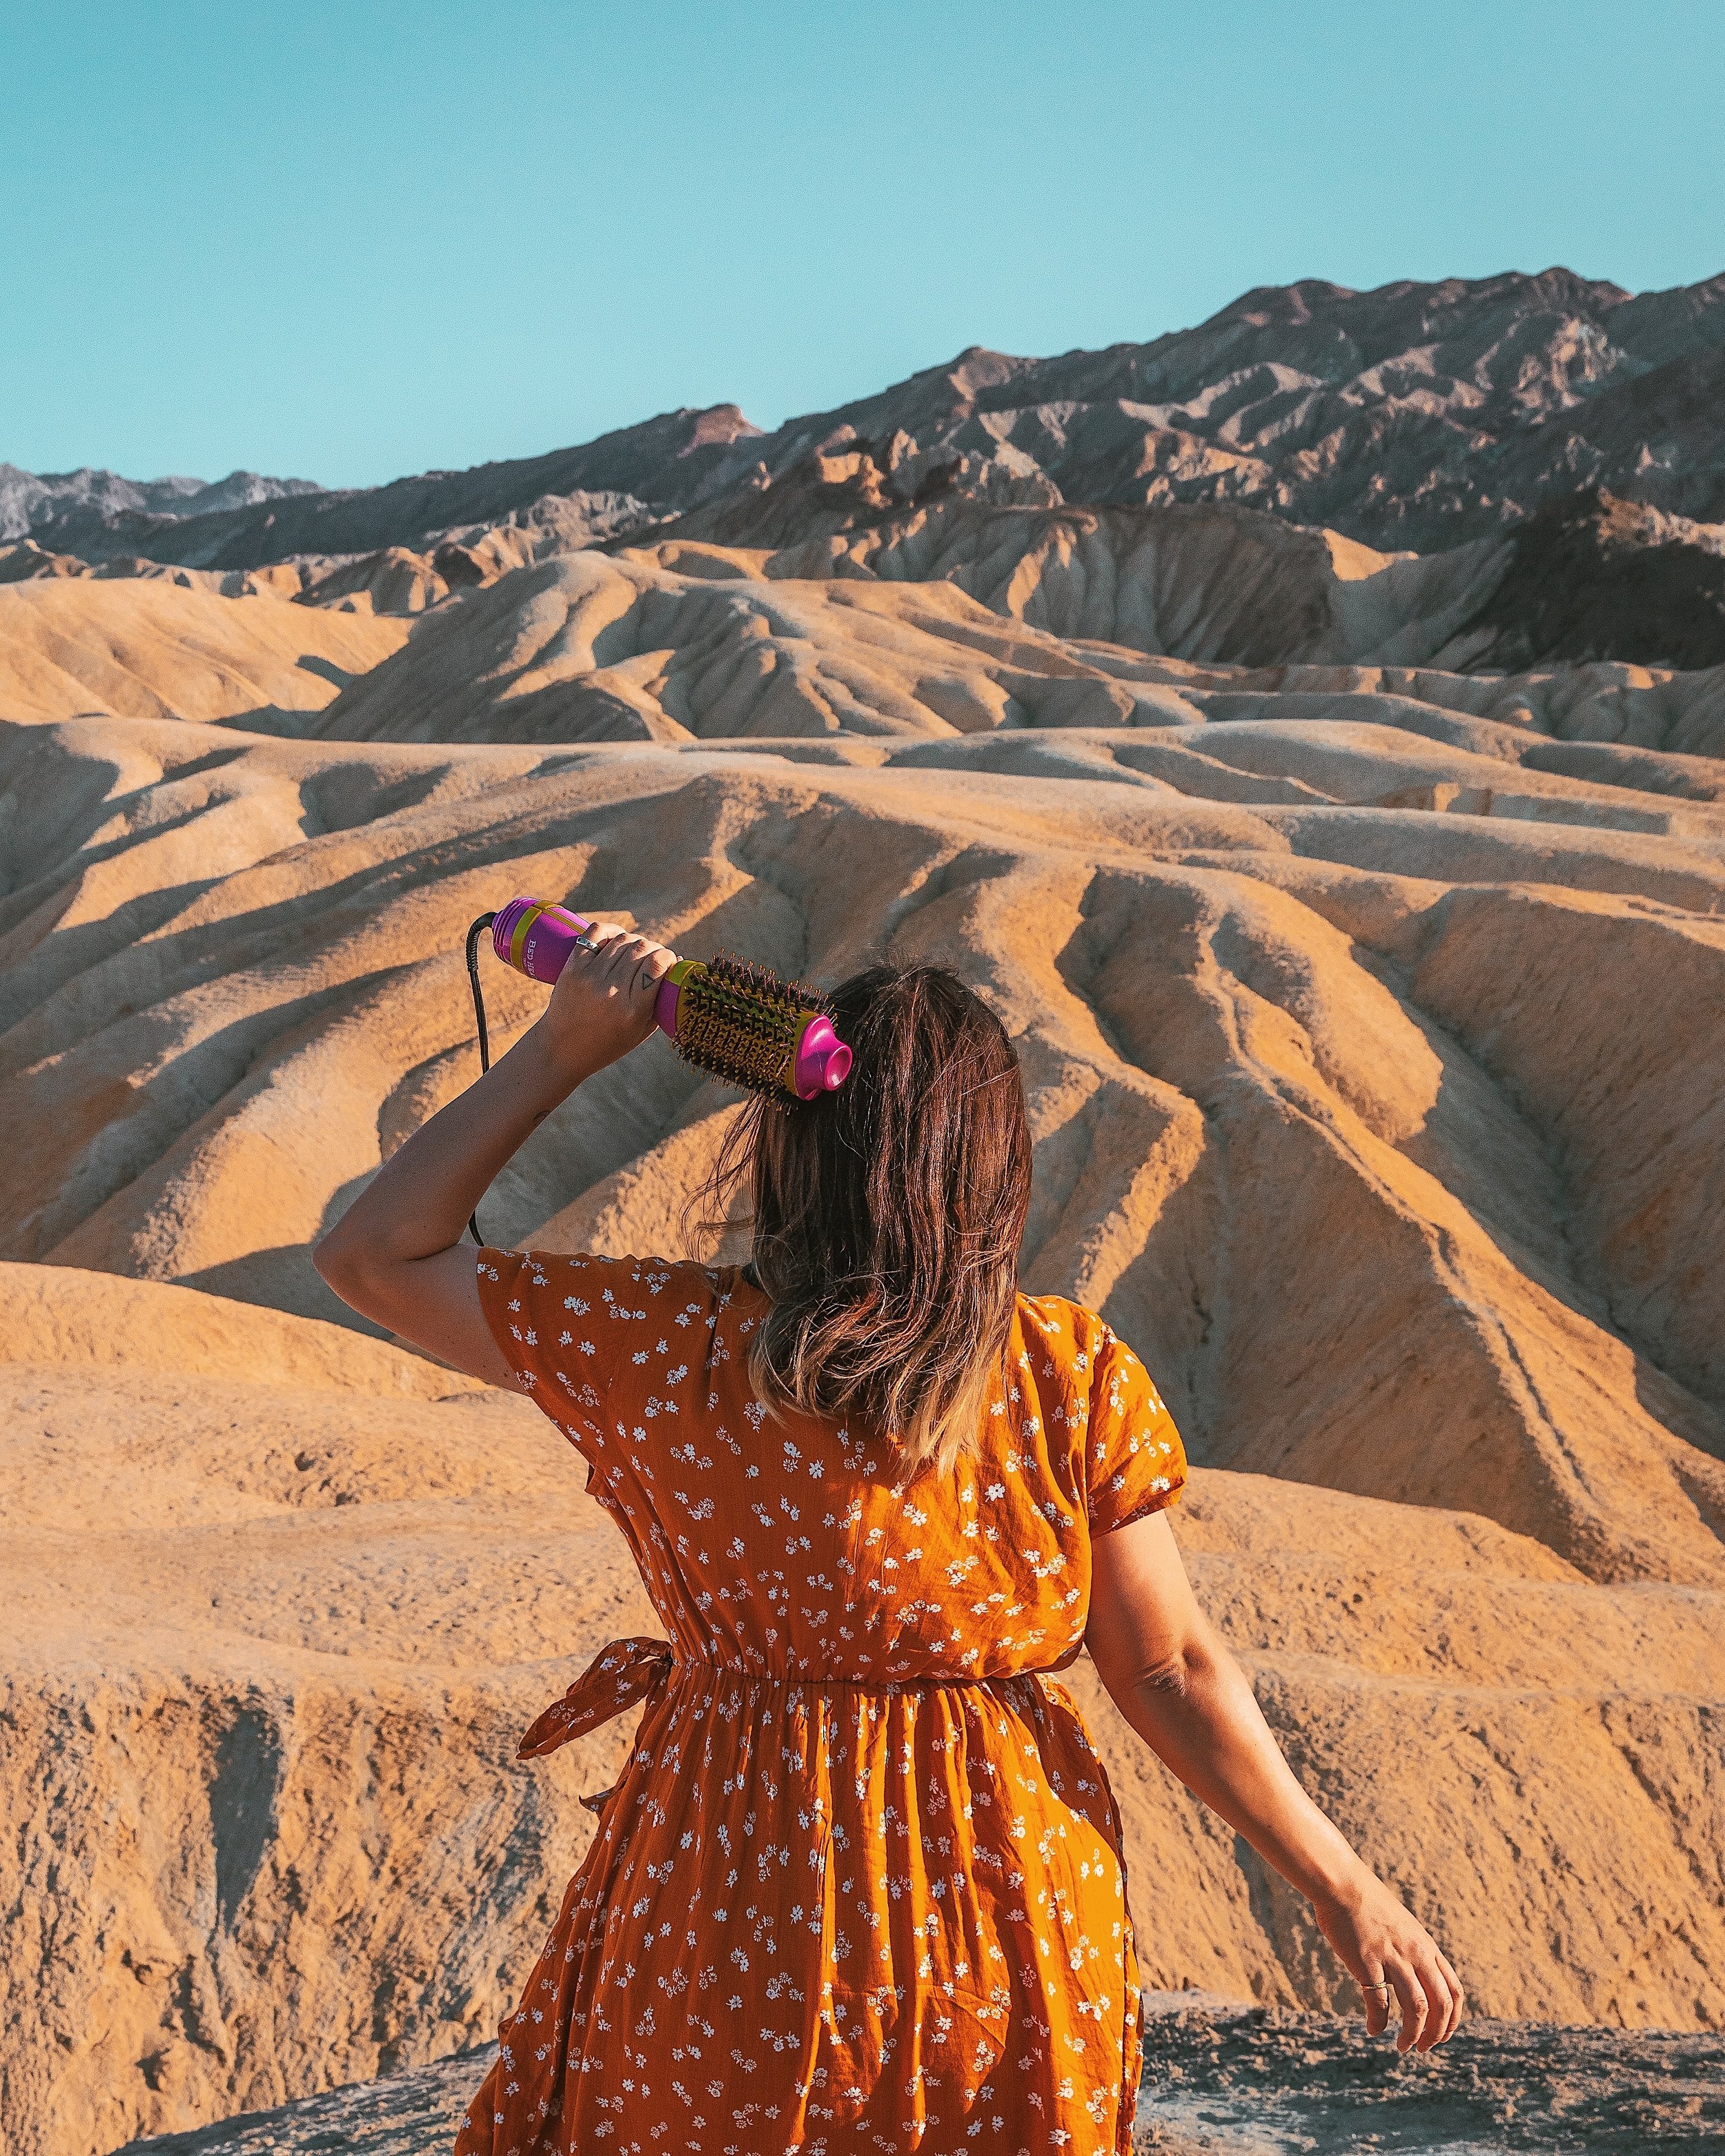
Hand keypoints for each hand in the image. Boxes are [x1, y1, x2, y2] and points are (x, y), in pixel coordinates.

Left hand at [536, 921, 676, 1079]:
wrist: (561, 1050)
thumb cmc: (608, 1044)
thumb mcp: (641, 1031)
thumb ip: (662, 1000)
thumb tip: (677, 960)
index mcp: (633, 1011)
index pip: (657, 965)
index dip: (668, 956)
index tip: (668, 961)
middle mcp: (611, 992)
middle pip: (641, 948)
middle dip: (653, 948)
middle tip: (651, 957)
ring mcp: (589, 978)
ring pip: (622, 939)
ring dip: (634, 941)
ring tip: (634, 952)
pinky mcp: (572, 968)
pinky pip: (595, 933)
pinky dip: (610, 930)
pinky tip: (616, 937)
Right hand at [1313, 1873, 1464, 2052]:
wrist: (1341, 1884)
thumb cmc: (1367, 1903)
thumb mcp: (1402, 1925)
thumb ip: (1412, 1950)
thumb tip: (1413, 1975)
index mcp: (1426, 1946)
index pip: (1454, 1991)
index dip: (1452, 2020)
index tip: (1442, 2036)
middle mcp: (1416, 1953)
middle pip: (1440, 2004)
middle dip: (1436, 2033)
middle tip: (1423, 2048)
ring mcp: (1393, 1957)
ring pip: (1417, 2008)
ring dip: (1412, 2035)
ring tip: (1403, 2047)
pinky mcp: (1367, 1962)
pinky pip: (1379, 2002)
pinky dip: (1378, 2022)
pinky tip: (1373, 2030)